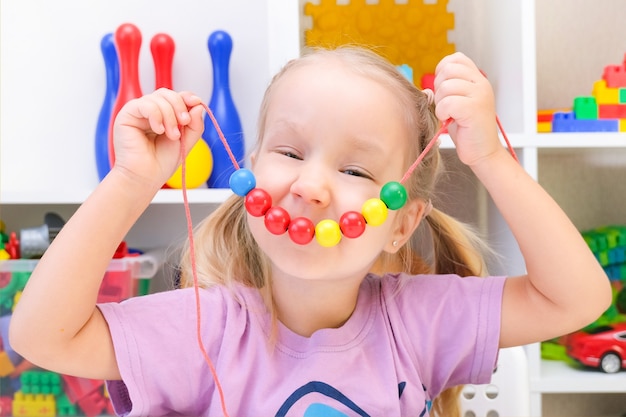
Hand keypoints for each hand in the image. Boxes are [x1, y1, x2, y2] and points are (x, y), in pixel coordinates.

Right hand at [111, 88, 204, 188]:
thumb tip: (198, 105)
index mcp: (164, 116)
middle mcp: (150, 112)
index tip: (196, 102)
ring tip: (172, 135)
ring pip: (158, 98)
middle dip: (180, 106)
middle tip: (185, 122)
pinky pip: (144, 104)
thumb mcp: (186, 141)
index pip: (176, 97)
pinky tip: (158, 130)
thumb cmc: (162, 163)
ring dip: (170, 116)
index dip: (186, 97)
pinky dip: (156, 115)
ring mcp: (138, 113)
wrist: (147, 177)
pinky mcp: (127, 115)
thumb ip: (195, 124)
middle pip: (167, 94)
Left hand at [433, 52, 500, 166]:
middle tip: (448, 106)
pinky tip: (451, 120)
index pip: (455, 59)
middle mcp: (481, 83)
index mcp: (478, 78)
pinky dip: (443, 113)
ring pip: (445, 87)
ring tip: (451, 115)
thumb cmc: (466, 128)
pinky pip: (447, 103)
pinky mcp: (475, 108)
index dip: (442, 72)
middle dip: (440, 89)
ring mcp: (480, 94)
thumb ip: (451, 85)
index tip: (445, 91)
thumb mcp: (459, 100)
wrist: (482, 151)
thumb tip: (432, 80)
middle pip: (447, 71)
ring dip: (441, 104)